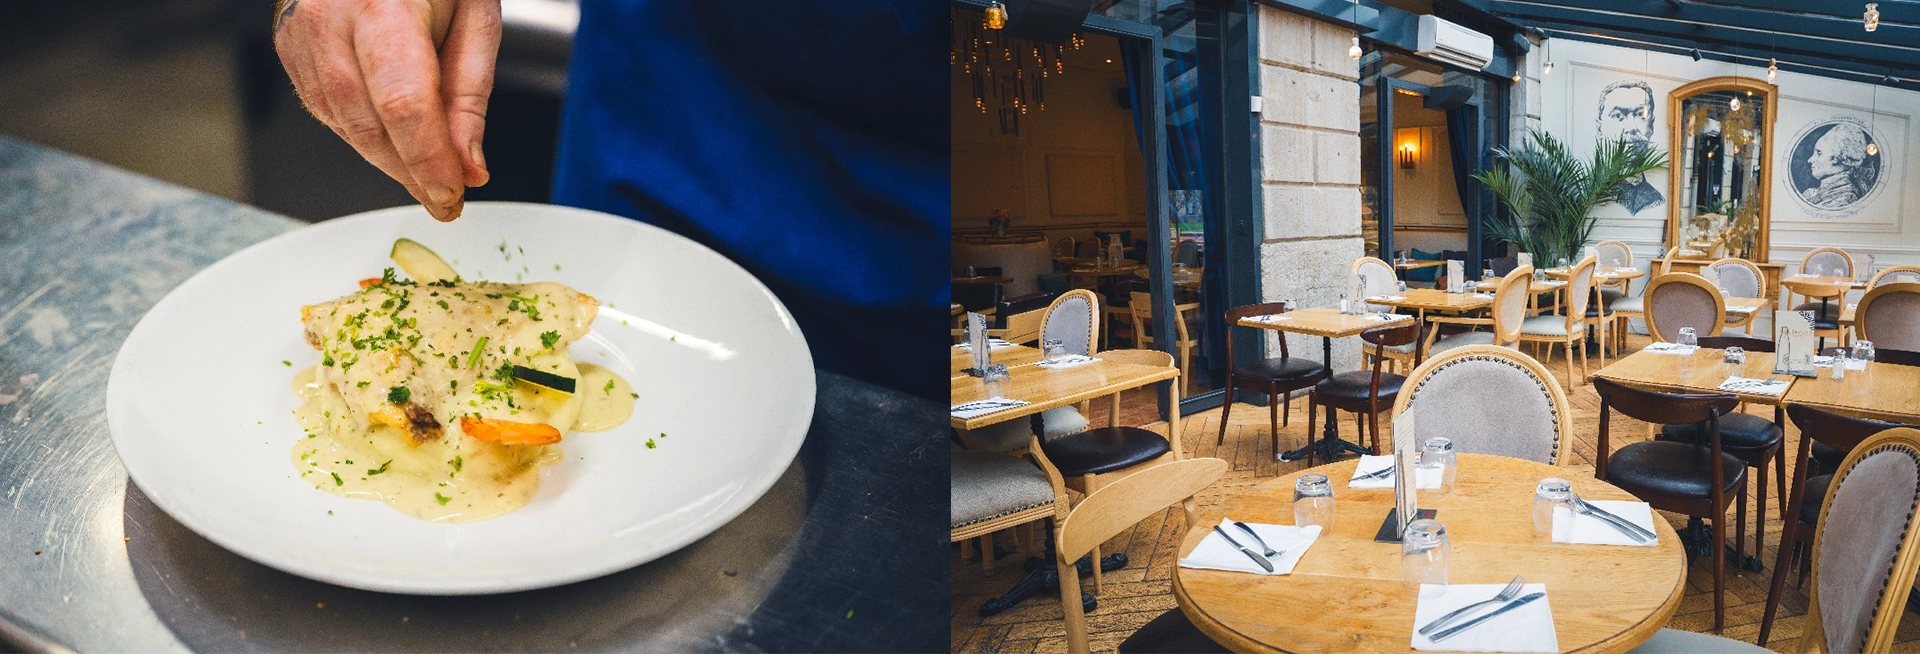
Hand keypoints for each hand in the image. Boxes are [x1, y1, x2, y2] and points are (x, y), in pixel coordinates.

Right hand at [274, 0, 500, 220]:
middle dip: (410, 171)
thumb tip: (469, 165)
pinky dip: (360, 132)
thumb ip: (470, 94)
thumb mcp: (476, 17)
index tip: (453, 195)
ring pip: (341, 123)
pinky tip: (389, 136)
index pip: (404, 105)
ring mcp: (300, 31)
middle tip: (446, 196)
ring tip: (425, 172)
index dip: (427, 161)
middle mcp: (330, 18)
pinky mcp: (288, 44)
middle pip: (366, 123)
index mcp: (382, 6)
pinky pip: (324, 107)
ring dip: (386, 158)